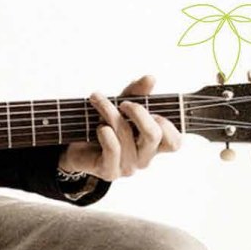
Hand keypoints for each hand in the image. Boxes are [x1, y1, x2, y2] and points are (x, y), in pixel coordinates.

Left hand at [57, 75, 180, 181]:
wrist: (75, 146)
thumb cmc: (104, 124)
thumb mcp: (121, 104)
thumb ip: (137, 92)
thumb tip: (150, 78)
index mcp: (153, 145)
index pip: (174, 142)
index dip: (167, 124)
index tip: (151, 109)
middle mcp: (144, 158)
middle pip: (154, 135)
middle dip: (138, 112)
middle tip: (123, 103)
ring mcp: (128, 167)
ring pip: (126, 135)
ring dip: (110, 113)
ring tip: (98, 102)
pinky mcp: (110, 171)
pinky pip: (113, 149)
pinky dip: (105, 132)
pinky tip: (99, 127)